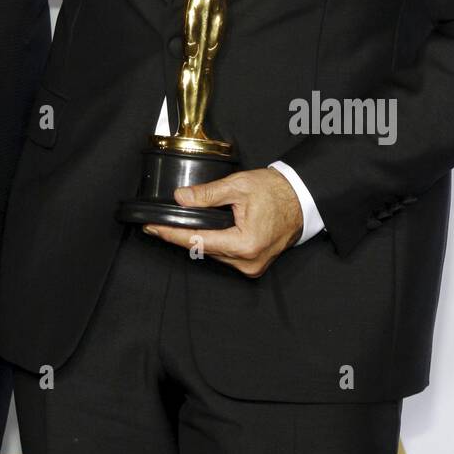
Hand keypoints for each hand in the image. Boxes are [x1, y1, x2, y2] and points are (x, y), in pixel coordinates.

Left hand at [145, 167, 302, 276]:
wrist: (301, 198)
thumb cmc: (275, 192)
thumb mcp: (238, 186)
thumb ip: (207, 194)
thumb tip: (180, 198)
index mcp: (244, 244)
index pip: (197, 241)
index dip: (171, 234)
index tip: (152, 228)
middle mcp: (248, 261)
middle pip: (203, 249)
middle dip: (179, 236)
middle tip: (156, 225)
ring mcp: (252, 266)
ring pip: (213, 254)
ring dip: (195, 240)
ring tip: (175, 227)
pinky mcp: (253, 265)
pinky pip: (225, 256)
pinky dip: (212, 244)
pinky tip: (199, 233)